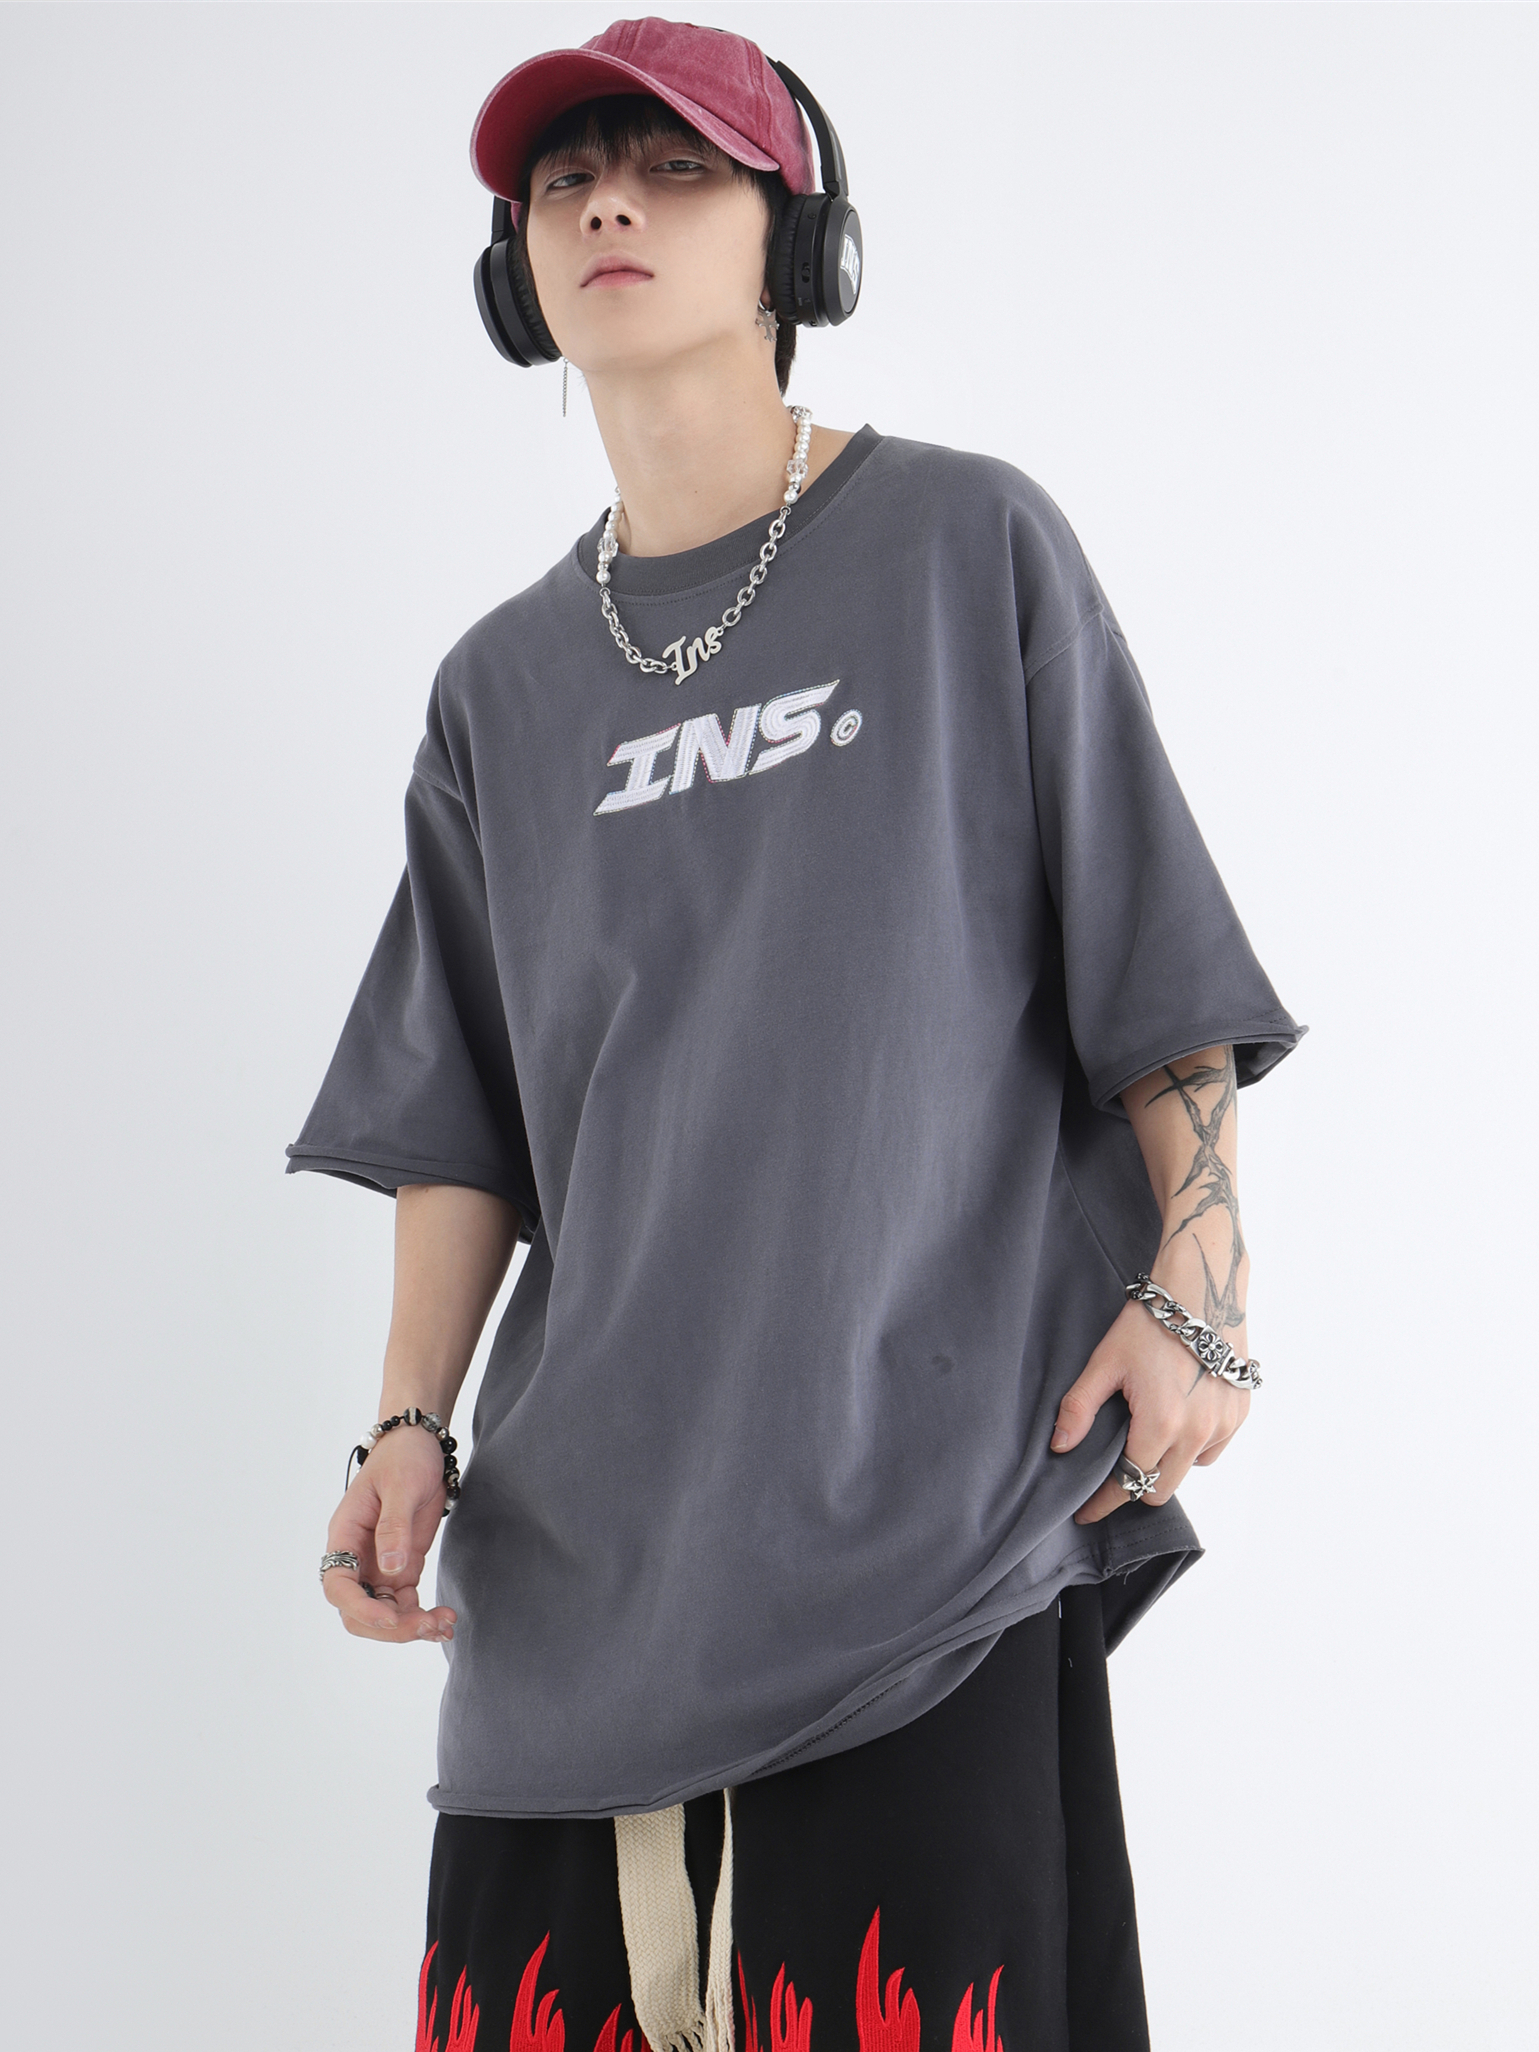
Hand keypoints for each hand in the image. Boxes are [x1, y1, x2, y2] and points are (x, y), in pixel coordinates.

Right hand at [320, 1423, 457, 1642]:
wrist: (421, 1446)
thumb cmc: (403, 1458)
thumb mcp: (401, 1486)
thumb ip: (393, 1527)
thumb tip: (391, 1569)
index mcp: (346, 1537)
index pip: (338, 1586)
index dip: (360, 1609)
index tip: (392, 1618)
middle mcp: (358, 1558)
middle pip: (359, 1612)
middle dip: (391, 1627)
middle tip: (429, 1625)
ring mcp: (379, 1566)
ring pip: (384, 1614)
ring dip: (411, 1627)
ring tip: (445, 1625)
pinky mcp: (402, 1569)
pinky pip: (406, 1605)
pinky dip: (423, 1618)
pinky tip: (445, 1622)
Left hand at [1052, 1299, 1249, 1523]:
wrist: (1202, 1289)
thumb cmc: (1149, 1323)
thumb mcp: (1105, 1362)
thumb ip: (1080, 1408)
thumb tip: (1060, 1447)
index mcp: (1161, 1424)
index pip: (1129, 1483)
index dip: (1103, 1502)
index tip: (1085, 1513)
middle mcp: (1198, 1433)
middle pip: (1161, 1489)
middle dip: (1134, 1486)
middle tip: (1113, 1470)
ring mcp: (1223, 1424)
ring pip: (1189, 1470)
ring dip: (1167, 1464)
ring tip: (1147, 1434)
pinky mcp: (1240, 1413)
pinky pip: (1213, 1449)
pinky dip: (1194, 1446)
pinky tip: (1177, 1419)